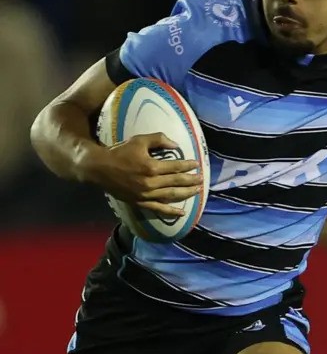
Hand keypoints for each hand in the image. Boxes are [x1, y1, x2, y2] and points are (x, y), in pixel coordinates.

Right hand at [81, 133, 201, 216]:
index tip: (197, 164)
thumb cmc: (120, 152)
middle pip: (177, 182)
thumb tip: (176, 145)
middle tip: (202, 178)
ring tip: (198, 191)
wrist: (99, 168)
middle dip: (191, 180)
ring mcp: (145, 194)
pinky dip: (171, 212)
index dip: (188, 165)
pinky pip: (158, 209)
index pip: (176, 167)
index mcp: (151, 167)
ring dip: (186, 193)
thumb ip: (159, 140)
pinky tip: (182, 213)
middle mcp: (150, 182)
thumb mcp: (139, 141)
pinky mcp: (140, 202)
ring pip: (171, 195)